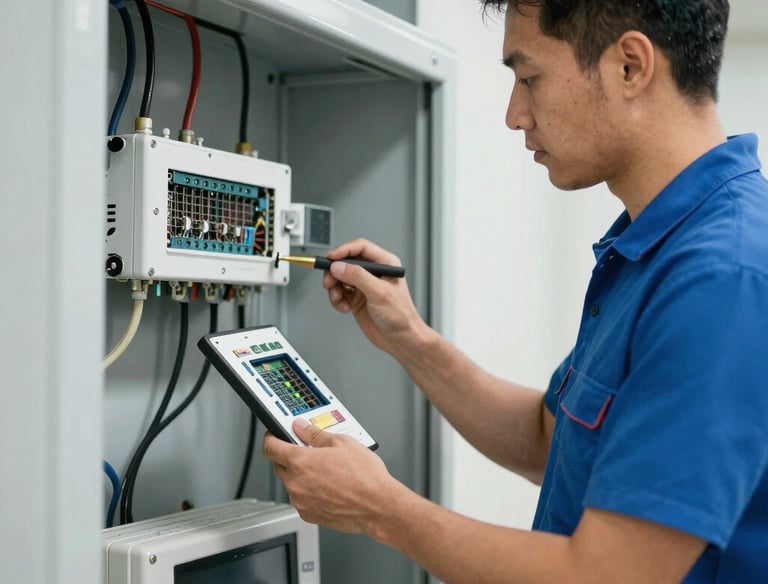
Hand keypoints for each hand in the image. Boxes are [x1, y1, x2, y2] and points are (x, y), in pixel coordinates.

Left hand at [262, 418, 402, 533]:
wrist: (378, 506)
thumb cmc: (364, 477)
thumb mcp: (342, 443)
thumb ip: (315, 434)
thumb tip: (301, 427)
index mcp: (300, 461)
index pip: (270, 447)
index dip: (271, 438)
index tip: (275, 435)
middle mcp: (295, 483)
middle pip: (279, 465)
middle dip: (290, 456)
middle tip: (309, 451)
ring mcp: (301, 502)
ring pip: (292, 483)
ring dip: (301, 476)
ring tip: (327, 472)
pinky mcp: (309, 515)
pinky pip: (302, 499)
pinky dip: (309, 492)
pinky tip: (329, 487)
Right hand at [322, 238, 425, 354]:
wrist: (401, 339)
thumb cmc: (401, 316)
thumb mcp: (379, 292)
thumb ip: (358, 277)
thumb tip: (339, 267)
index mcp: (385, 263)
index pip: (360, 248)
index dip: (343, 251)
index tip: (331, 259)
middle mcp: (373, 272)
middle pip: (346, 262)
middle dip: (335, 272)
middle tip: (329, 283)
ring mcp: (364, 285)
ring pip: (340, 278)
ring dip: (335, 289)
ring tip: (338, 299)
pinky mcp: (356, 298)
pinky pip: (339, 293)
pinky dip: (337, 300)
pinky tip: (344, 308)